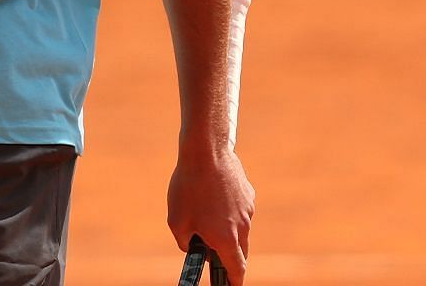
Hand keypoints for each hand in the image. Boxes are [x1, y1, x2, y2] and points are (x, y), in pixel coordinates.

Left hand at [168, 144, 254, 284]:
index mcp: (226, 239)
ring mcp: (248, 211)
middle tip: (207, 248)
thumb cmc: (188, 188)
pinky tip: (211, 195)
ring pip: (239, 229)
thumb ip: (185, 242)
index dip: (233, 282)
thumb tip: (192, 247)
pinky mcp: (248, 195)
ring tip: (202, 211)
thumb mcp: (176, 221)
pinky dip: (227, 210)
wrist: (206, 153)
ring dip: (224, 228)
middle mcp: (243, 228)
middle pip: (238, 251)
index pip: (236, 270)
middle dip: (225, 254)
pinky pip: (238, 210)